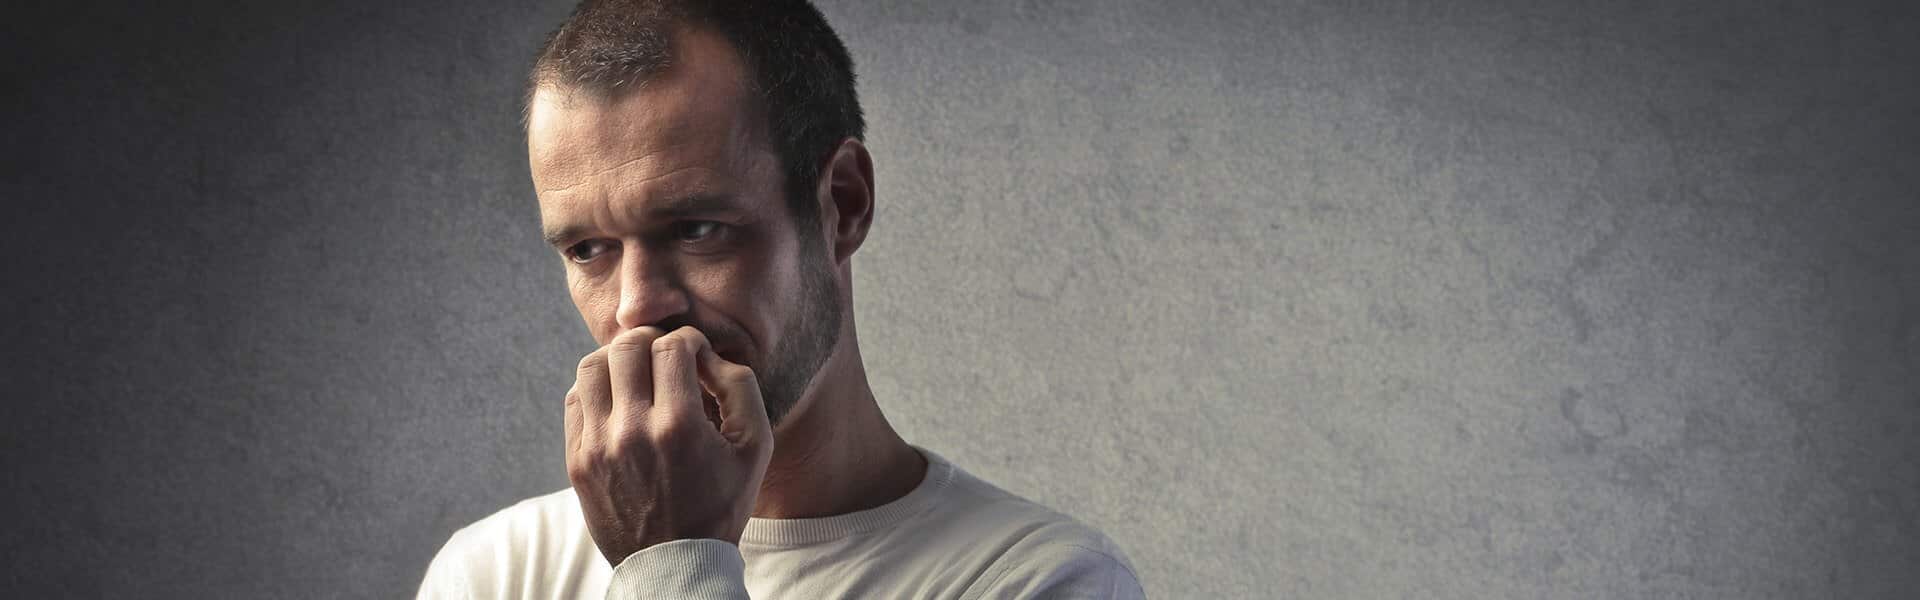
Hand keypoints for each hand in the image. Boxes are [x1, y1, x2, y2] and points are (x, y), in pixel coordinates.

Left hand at [564, 325, 774, 565]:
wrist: (674, 563)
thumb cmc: (721, 504)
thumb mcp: (756, 448)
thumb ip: (740, 387)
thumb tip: (707, 354)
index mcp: (679, 427)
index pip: (671, 347)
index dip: (688, 340)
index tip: (696, 354)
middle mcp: (632, 432)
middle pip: (627, 346)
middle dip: (651, 340)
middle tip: (665, 354)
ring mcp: (598, 447)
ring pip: (592, 366)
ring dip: (618, 359)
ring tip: (637, 372)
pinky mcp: (577, 461)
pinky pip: (575, 399)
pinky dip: (597, 388)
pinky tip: (619, 400)